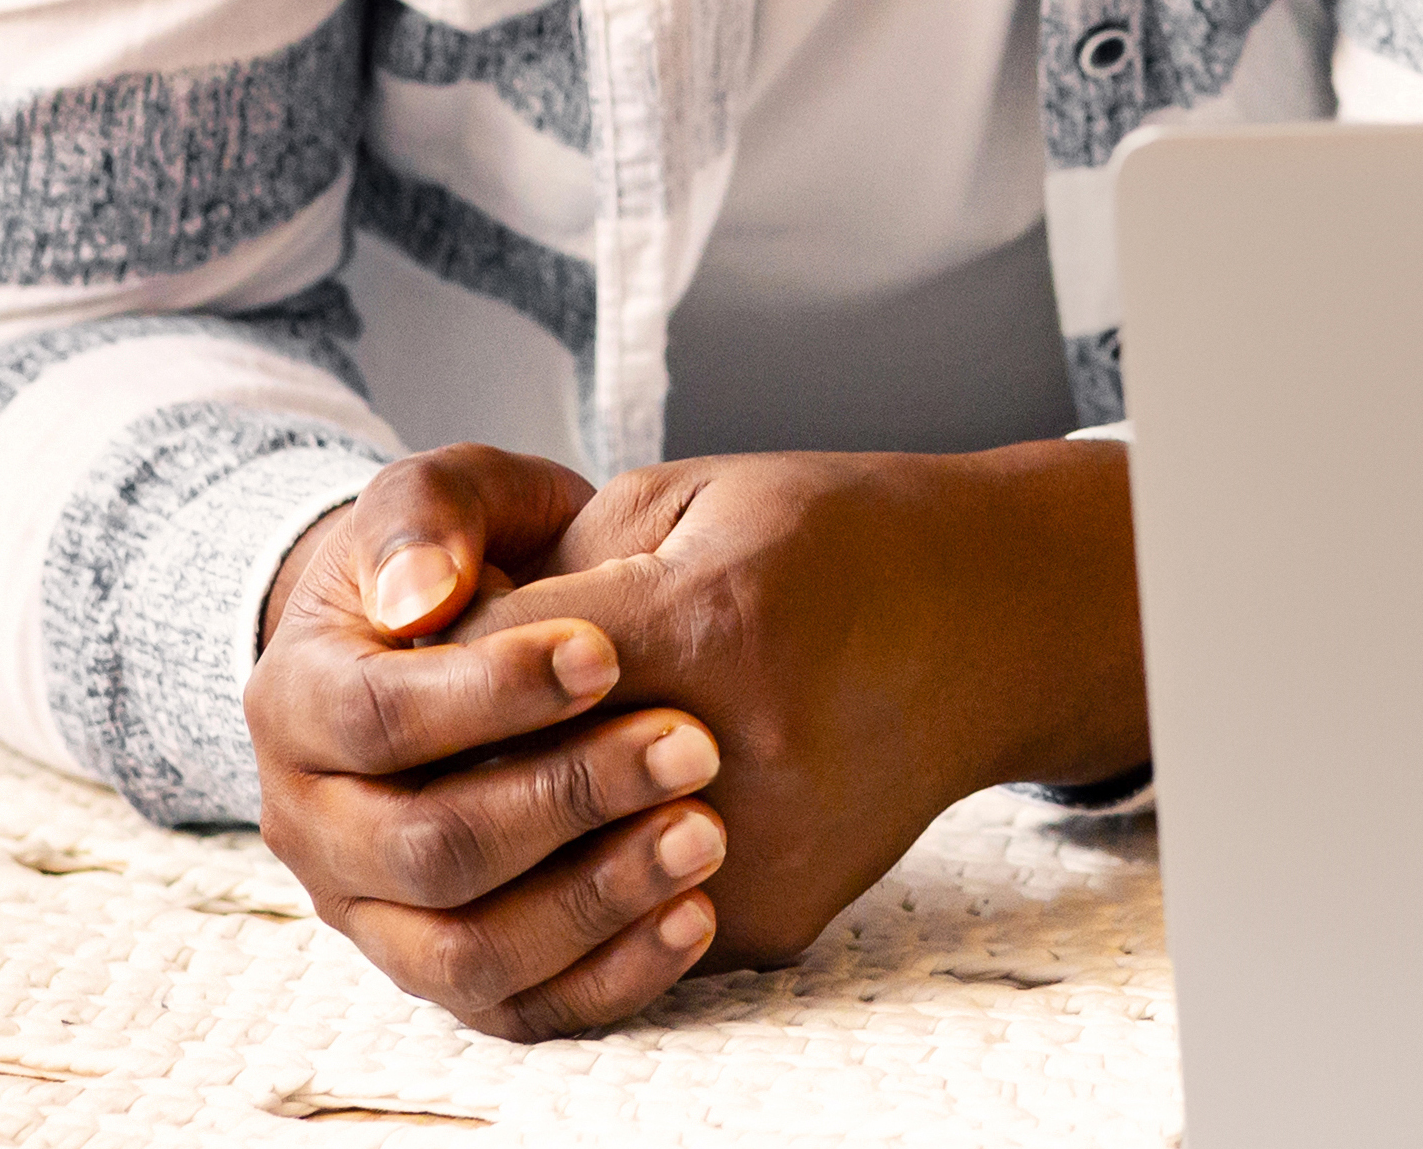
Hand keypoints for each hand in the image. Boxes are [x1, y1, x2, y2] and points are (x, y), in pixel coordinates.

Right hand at [248, 444, 733, 1039]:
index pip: (372, 718)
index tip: (608, 650)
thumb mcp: (445, 501)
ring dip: (592, 901)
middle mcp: (313, 825)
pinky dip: (607, 978)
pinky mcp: (446, 967)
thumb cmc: (466, 561)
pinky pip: (515, 1010)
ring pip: (462, 953)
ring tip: (704, 834)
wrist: (471, 639)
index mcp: (293, 704)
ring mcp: (374, 913)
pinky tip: (695, 917)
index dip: (491, 691)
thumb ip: (428, 513)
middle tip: (693, 744)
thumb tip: (417, 593)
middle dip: (564, 796)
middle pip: (422, 848)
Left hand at [445, 438, 1148, 975]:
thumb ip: (556, 566)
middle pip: (510, 788)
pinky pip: (630, 924)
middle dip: (462, 753)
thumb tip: (437, 651)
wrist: (990, 623)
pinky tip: (608, 822)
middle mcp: (740, 751)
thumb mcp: (688, 498)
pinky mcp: (774, 918)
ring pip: (555, 881)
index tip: (432, 638)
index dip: (450, 649)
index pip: (496, 662)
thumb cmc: (834, 538)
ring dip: (513, 837)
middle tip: (448, 728)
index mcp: (711, 619)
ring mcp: (762, 851)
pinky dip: (598, 881)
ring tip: (510, 781)